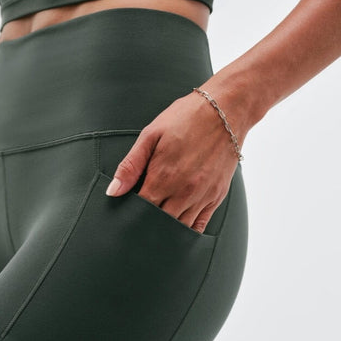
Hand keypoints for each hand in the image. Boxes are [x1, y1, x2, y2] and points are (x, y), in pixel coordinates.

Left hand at [105, 88, 243, 232]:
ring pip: (179, 228)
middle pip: (159, 223)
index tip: (124, 212)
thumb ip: (131, 165)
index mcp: (163, 177)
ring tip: (154, 223)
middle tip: (136, 220)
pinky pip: (200, 225)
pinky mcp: (217, 196)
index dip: (130, 214)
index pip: (141, 210)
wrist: (227, 110)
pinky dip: (187, 231)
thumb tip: (113, 192)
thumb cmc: (186, 118)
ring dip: (165, 229)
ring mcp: (202, 196)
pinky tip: (177, 226)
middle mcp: (183, 192)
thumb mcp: (151, 134)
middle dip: (146, 224)